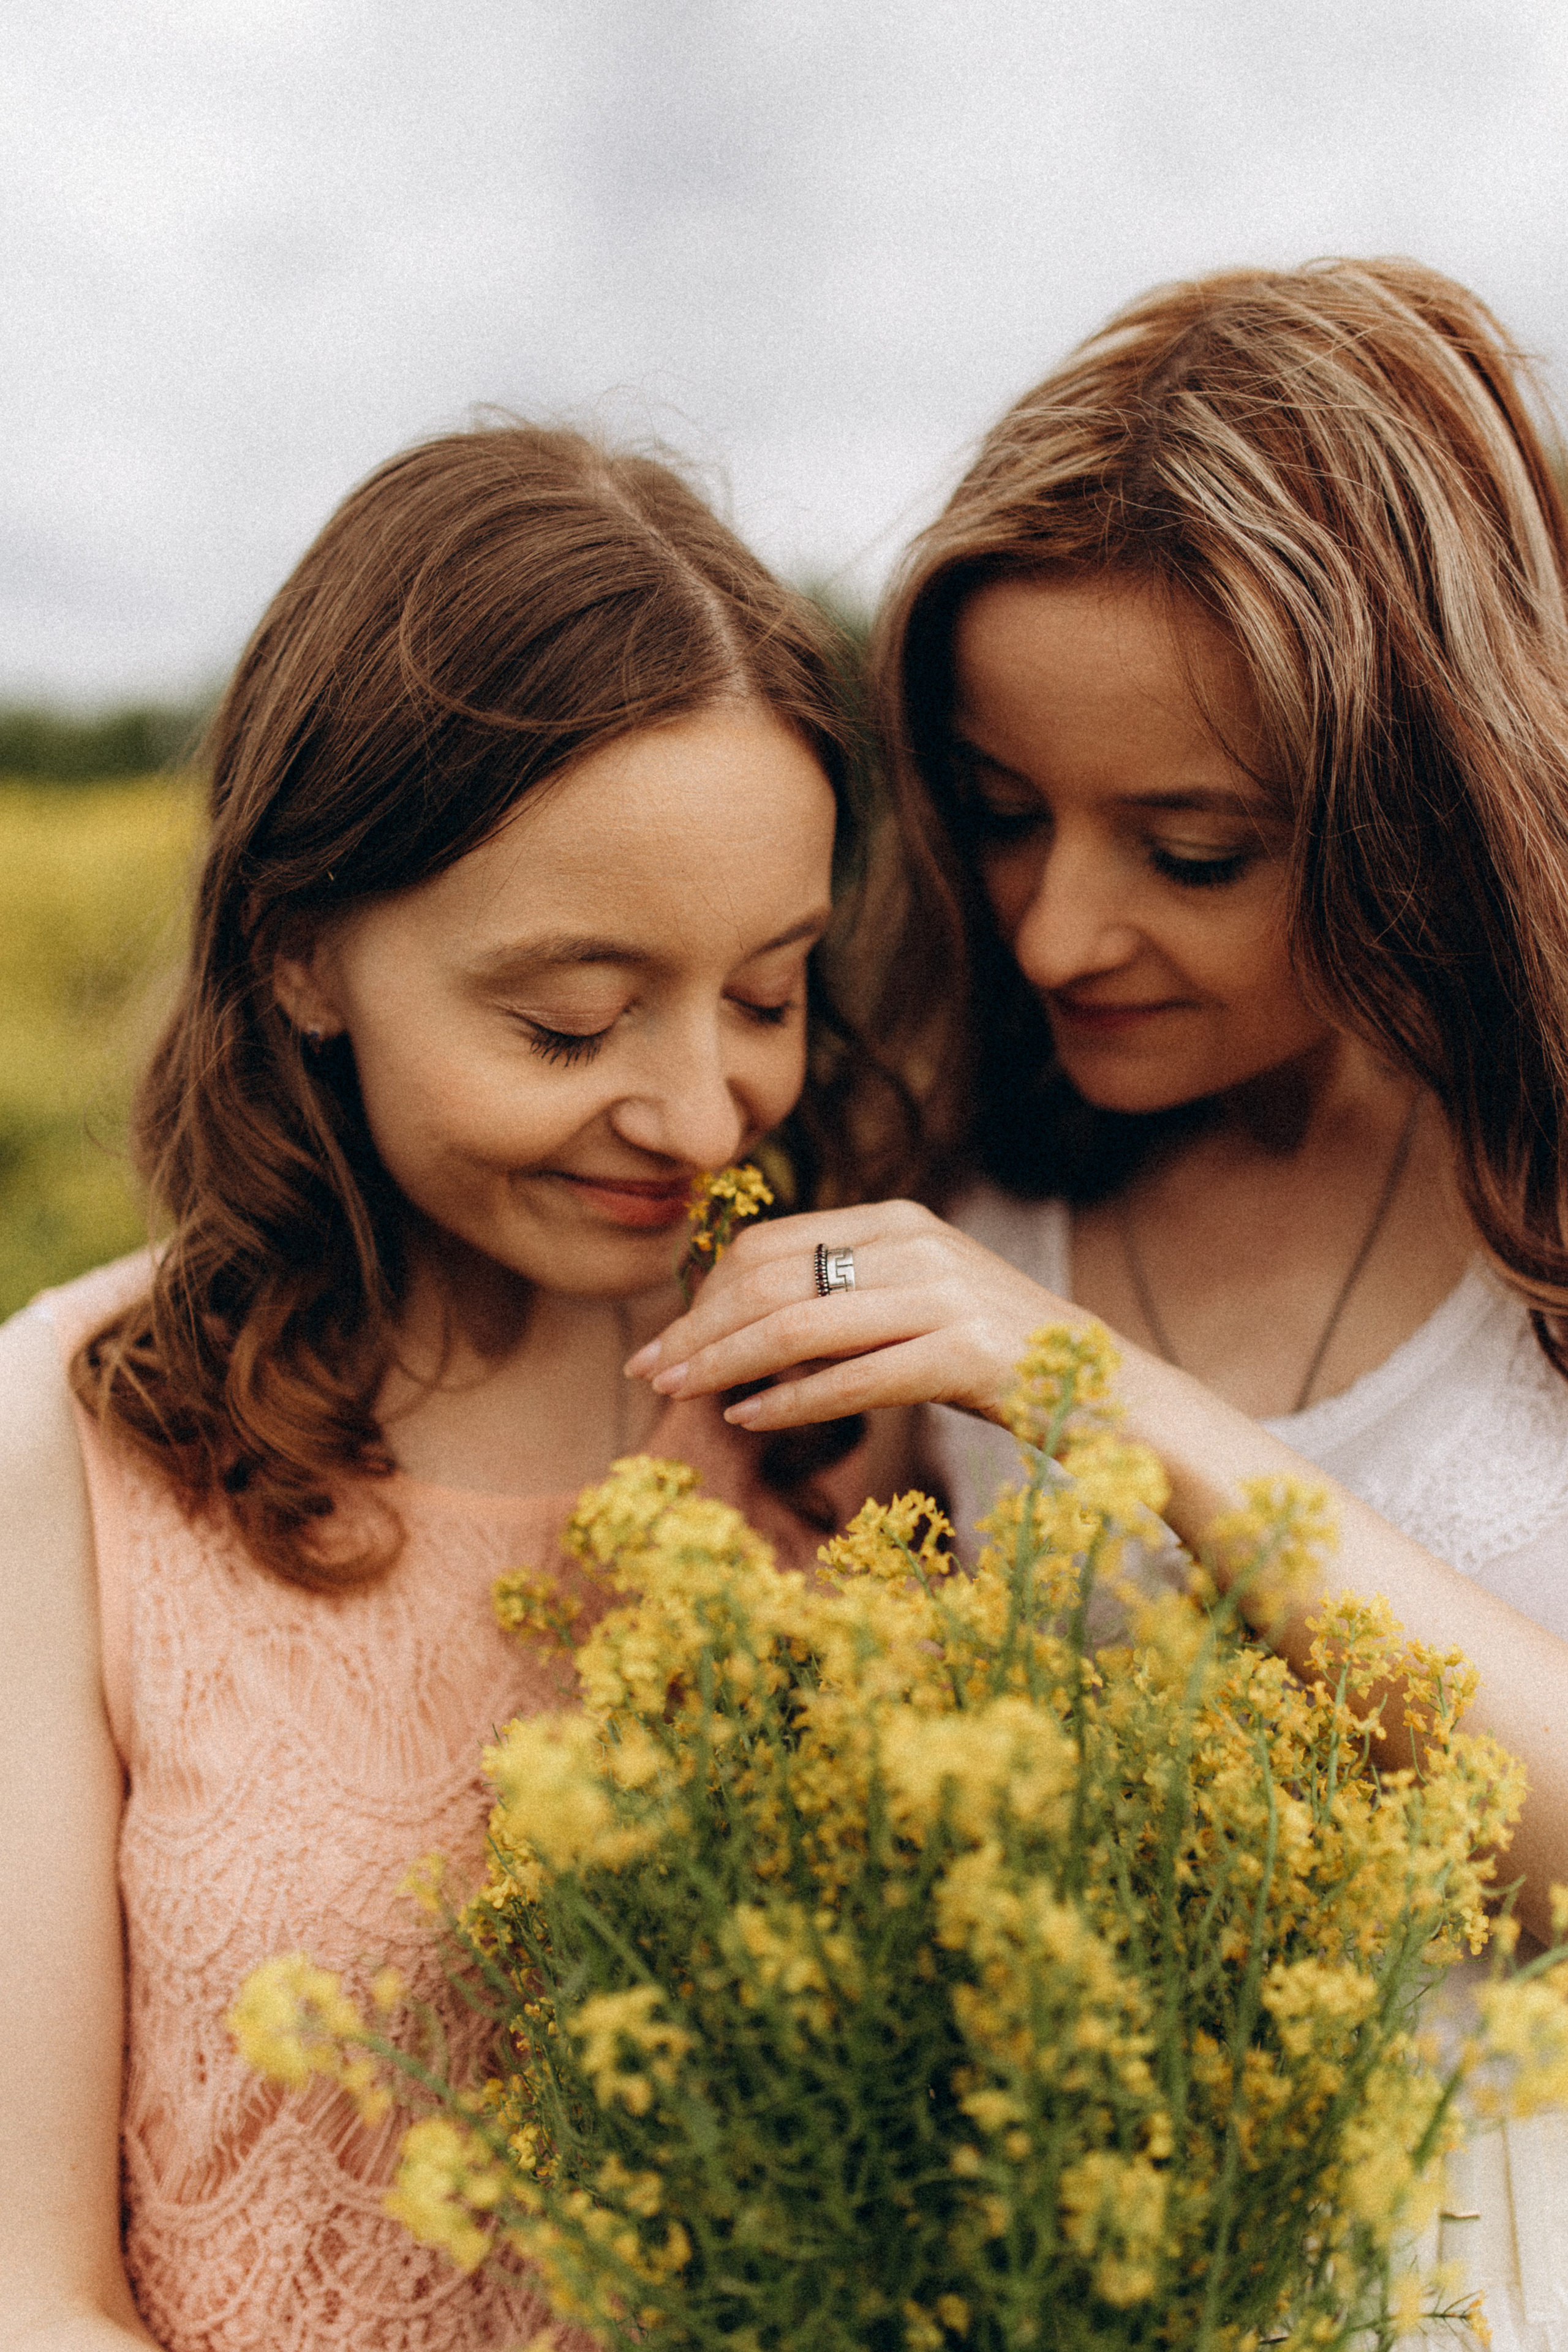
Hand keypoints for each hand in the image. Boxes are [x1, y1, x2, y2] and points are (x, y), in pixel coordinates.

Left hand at [624, 1199, 1088, 1429]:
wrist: (1106, 1389)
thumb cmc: (997, 1357)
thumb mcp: (917, 1301)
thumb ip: (846, 1294)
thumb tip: (740, 1322)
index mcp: (899, 1223)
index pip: (773, 1245)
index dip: (706, 1292)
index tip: (663, 1338)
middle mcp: (918, 1246)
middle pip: (774, 1282)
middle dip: (699, 1328)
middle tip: (648, 1371)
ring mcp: (944, 1296)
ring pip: (801, 1326)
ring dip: (726, 1363)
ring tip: (680, 1394)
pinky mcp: (966, 1353)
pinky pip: (855, 1377)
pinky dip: (792, 1401)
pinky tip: (750, 1421)